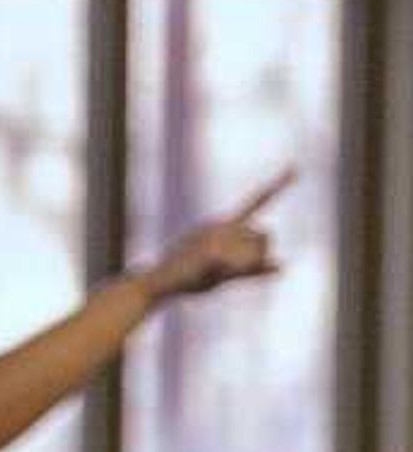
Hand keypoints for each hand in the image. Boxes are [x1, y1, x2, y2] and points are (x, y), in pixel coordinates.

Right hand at [133, 170, 288, 302]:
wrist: (155, 284)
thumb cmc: (189, 280)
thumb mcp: (224, 274)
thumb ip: (252, 270)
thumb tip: (284, 266)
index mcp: (223, 224)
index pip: (256, 202)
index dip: (277, 185)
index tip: (296, 167)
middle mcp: (221, 225)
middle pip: (264, 236)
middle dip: (259, 254)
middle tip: (228, 268)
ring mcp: (215, 237)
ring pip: (257, 251)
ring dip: (246, 267)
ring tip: (213, 273)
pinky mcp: (208, 253)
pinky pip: (236, 260)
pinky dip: (236, 267)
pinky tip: (217, 260)